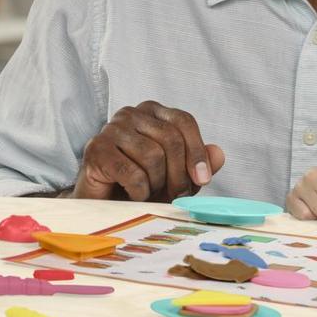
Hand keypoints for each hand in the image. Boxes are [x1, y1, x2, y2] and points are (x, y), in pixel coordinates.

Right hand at [73, 101, 224, 201]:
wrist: (102, 205)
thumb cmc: (141, 185)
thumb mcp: (178, 174)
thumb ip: (200, 162)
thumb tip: (219, 154)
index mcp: (154, 111)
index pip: (184, 122)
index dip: (197, 152)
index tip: (204, 179)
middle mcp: (132, 113)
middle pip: (171, 139)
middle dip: (180, 174)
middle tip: (177, 194)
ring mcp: (111, 129)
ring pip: (153, 156)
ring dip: (157, 183)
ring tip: (150, 192)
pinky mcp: (96, 150)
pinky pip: (133, 173)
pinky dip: (140, 191)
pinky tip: (134, 195)